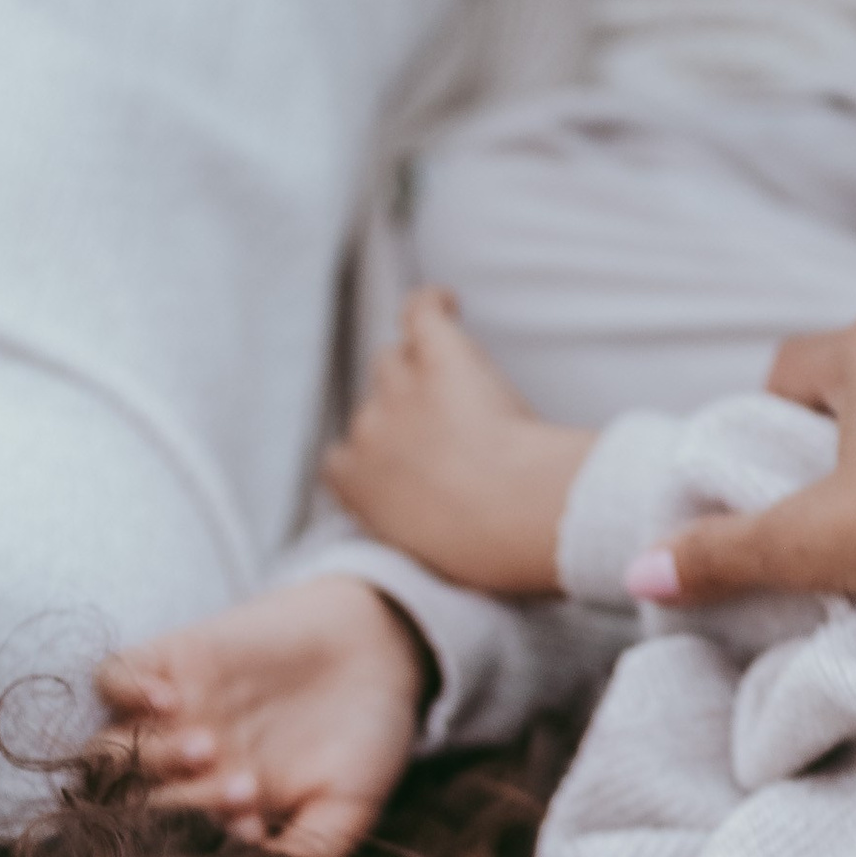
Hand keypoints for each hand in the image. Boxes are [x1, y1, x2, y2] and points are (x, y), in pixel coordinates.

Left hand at [96, 574, 429, 856]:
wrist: (381, 646)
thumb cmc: (365, 737)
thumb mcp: (347, 809)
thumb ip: (305, 851)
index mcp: (217, 811)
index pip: (174, 845)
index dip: (200, 848)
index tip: (255, 830)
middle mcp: (183, 768)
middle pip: (133, 802)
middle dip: (175, 806)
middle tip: (239, 789)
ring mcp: (171, 714)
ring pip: (112, 747)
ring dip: (150, 756)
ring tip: (208, 746)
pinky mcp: (171, 658)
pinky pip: (110, 677)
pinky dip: (125, 691)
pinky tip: (169, 700)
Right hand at [324, 288, 592, 594]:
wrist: (511, 514)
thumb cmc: (483, 550)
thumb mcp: (431, 554)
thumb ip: (418, 526)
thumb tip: (440, 522)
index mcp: (357, 488)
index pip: (344, 461)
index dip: (376, 457)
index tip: (402, 467)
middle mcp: (367, 432)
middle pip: (375, 407)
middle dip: (406, 418)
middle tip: (451, 433)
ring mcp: (399, 389)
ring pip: (394, 361)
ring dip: (419, 367)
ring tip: (454, 376)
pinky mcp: (439, 355)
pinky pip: (420, 312)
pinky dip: (432, 304)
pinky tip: (448, 303)